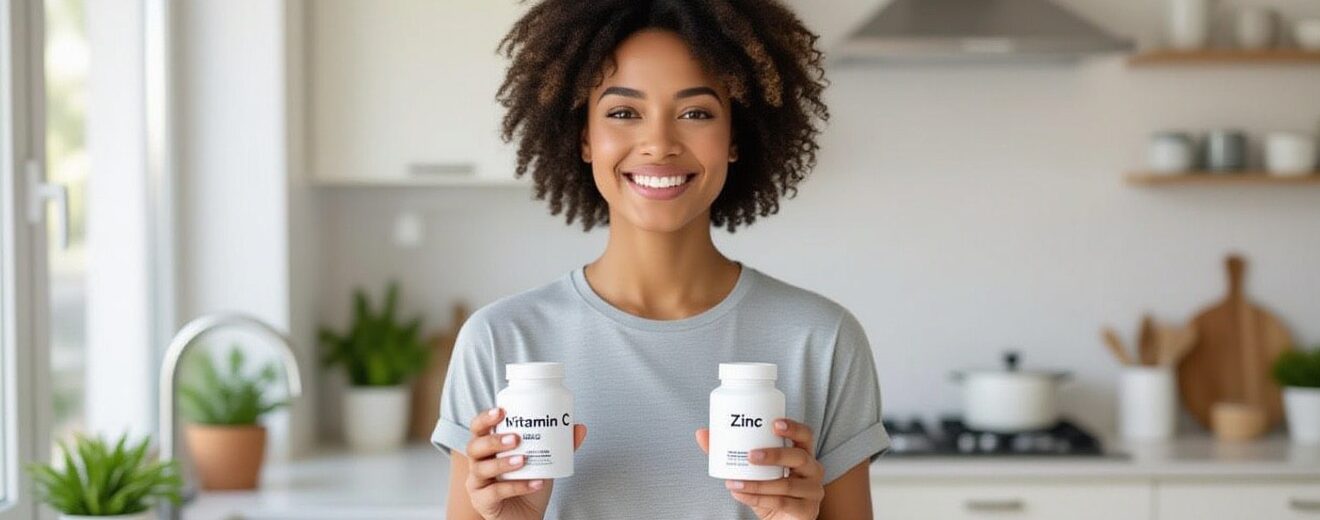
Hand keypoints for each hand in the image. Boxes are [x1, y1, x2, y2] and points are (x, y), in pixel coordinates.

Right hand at [465, 407, 587, 519]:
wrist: (527, 515)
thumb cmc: (528, 484)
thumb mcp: (545, 461)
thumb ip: (560, 445)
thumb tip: (579, 427)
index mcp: (489, 447)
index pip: (478, 427)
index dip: (485, 418)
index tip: (502, 411)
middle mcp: (478, 462)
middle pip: (474, 446)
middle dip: (494, 440)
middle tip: (516, 438)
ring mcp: (477, 483)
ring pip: (482, 469)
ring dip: (503, 463)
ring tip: (523, 460)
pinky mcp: (482, 502)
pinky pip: (495, 493)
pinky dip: (517, 487)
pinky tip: (535, 483)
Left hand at [696, 419, 824, 519]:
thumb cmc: (770, 490)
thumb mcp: (754, 470)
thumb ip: (731, 452)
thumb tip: (702, 433)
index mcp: (803, 453)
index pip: (805, 435)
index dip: (793, 427)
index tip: (774, 424)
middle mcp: (812, 469)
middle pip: (799, 457)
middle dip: (775, 455)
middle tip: (751, 455)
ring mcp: (812, 491)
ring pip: (788, 484)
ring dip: (758, 483)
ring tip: (735, 482)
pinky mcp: (806, 510)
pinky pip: (782, 503)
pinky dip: (758, 499)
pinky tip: (741, 495)